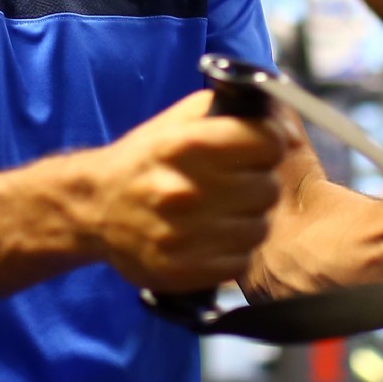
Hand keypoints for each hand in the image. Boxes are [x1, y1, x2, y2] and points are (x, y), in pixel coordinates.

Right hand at [88, 91, 287, 292]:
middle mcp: (184, 190)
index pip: (267, 142)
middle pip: (268, 188)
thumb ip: (232, 111)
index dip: (268, 145)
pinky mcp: (181, 270)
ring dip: (247, 220)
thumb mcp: (178, 120)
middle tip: (236, 185)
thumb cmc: (145, 161)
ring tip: (223, 213)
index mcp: (185, 145)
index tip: (258, 151)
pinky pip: (240, 262)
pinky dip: (233, 252)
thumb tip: (289, 128)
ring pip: (259, 229)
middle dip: (258, 183)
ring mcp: (182, 235)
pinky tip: (213, 239)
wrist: (93, 207)